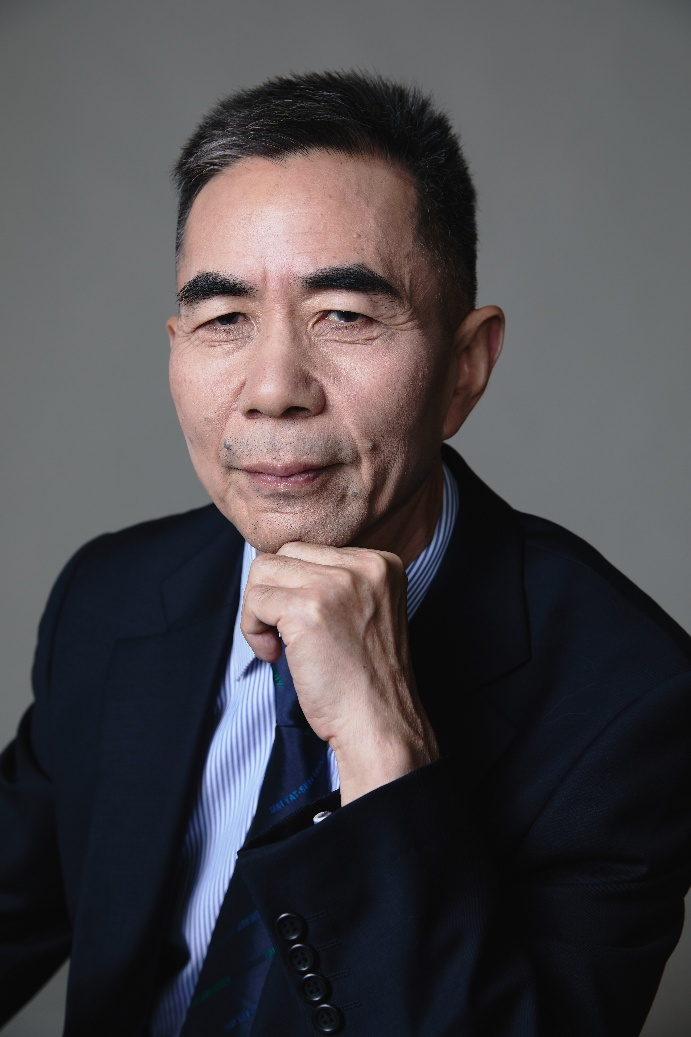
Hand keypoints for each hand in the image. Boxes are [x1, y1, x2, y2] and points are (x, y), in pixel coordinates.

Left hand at [241, 542, 439, 803]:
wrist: (379, 723)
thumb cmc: (365, 680)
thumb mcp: (365, 612)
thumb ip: (334, 583)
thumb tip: (276, 568)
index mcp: (382, 563)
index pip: (310, 551)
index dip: (294, 589)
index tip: (306, 626)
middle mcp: (363, 565)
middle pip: (284, 554)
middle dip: (273, 594)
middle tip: (285, 635)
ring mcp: (335, 584)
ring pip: (263, 571)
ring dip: (259, 611)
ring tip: (279, 645)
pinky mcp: (307, 608)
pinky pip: (255, 601)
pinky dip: (252, 630)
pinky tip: (274, 655)